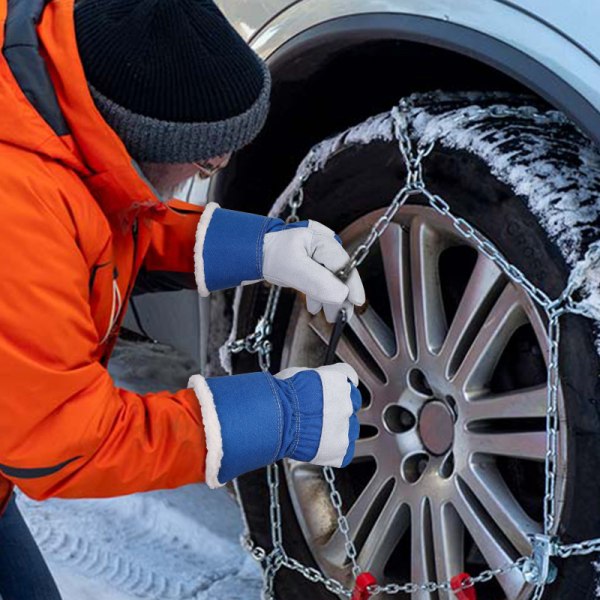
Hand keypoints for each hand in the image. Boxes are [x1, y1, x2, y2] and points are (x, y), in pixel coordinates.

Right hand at [188, 363, 360, 487]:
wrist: (275, 419)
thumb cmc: (280, 395)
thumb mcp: (297, 374)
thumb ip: (314, 380)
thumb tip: (311, 383)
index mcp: (339, 379)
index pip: (350, 378)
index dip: (339, 386)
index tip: (334, 391)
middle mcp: (348, 401)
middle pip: (351, 405)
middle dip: (338, 409)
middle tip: (319, 415)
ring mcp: (347, 427)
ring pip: (350, 429)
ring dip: (337, 431)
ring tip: (316, 433)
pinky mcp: (342, 450)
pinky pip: (344, 452)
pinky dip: (333, 452)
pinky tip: (318, 447)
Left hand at [262, 220, 364, 321]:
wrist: (255, 253)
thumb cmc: (270, 254)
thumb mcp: (293, 268)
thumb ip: (317, 281)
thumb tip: (340, 295)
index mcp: (321, 241)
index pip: (344, 265)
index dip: (353, 285)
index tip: (356, 301)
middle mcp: (324, 246)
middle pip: (341, 274)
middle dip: (342, 297)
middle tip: (343, 316)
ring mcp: (319, 255)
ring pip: (333, 280)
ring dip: (331, 300)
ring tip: (330, 316)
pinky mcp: (313, 264)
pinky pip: (323, 282)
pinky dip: (321, 295)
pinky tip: (316, 307)